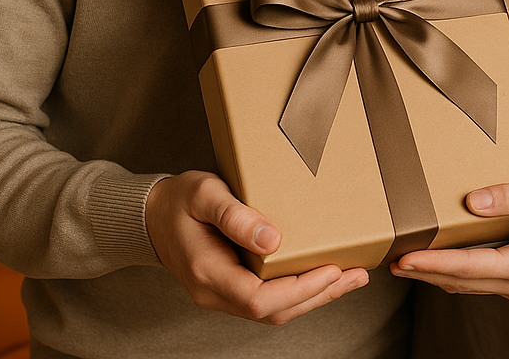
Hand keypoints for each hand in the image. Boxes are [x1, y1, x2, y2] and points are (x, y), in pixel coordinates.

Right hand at [145, 171, 367, 324]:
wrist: (151, 214)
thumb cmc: (179, 199)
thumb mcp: (204, 195)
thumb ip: (235, 216)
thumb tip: (272, 239)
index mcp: (208, 273)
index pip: (260, 299)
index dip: (300, 290)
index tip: (332, 269)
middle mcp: (215, 293)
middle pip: (274, 312)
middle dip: (319, 295)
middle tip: (357, 274)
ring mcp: (222, 294)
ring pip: (273, 310)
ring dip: (314, 296)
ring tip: (350, 276)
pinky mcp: (230, 286)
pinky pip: (268, 299)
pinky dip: (298, 291)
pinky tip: (320, 276)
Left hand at [390, 179, 508, 301]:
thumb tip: (472, 202)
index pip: (468, 266)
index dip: (433, 263)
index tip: (405, 258)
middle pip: (460, 280)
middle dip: (424, 272)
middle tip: (389, 259)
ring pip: (466, 284)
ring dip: (434, 275)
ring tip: (403, 261)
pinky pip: (476, 281)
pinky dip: (451, 273)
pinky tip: (434, 262)